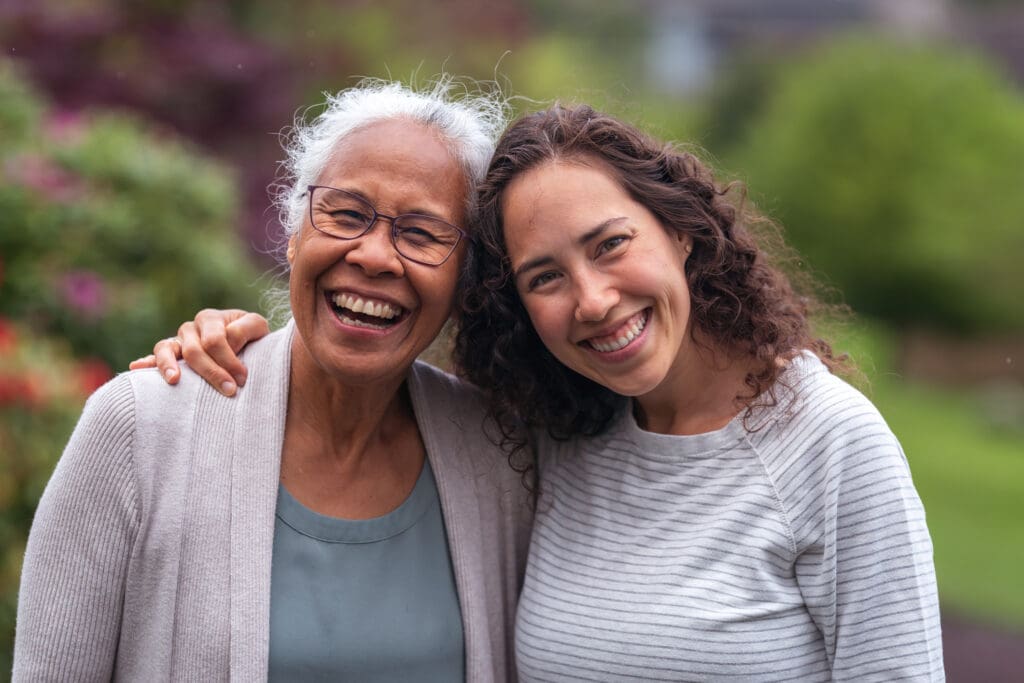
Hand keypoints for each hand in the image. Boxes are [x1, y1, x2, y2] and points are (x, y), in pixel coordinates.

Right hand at [128, 309, 269, 395]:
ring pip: (166, 349)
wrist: (245, 342)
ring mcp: (177, 341)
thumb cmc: (251, 337)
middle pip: (194, 350)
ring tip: (174, 380)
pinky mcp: (169, 355)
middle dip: (212, 372)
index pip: (215, 340)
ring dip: (168, 365)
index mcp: (211, 318)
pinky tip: (136, 367)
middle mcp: (191, 328)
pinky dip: (145, 362)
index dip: (229, 360)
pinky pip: (154, 356)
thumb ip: (246, 329)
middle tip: (229, 390)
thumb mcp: (257, 328)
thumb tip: (229, 341)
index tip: (242, 379)